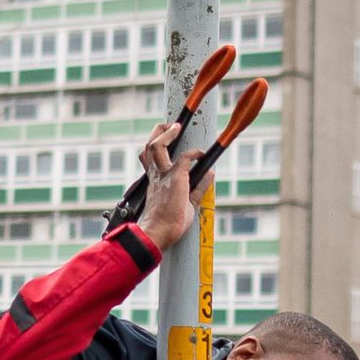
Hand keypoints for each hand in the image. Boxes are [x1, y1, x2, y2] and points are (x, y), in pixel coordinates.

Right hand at [136, 122, 210, 251]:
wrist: (158, 233)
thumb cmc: (167, 225)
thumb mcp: (187, 203)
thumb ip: (198, 187)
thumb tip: (210, 172)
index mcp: (154, 181)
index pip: (149, 158)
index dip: (155, 145)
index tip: (163, 138)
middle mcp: (156, 176)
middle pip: (149, 146)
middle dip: (158, 131)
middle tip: (170, 126)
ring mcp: (163, 176)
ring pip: (156, 145)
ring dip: (167, 133)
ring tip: (177, 127)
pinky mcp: (175, 178)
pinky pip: (185, 157)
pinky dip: (194, 153)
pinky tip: (201, 154)